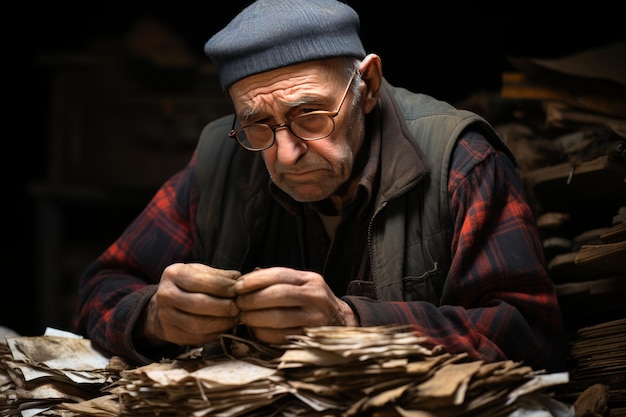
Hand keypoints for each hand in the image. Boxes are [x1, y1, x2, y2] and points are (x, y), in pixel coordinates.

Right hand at [141, 263, 240, 346]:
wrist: (162, 306)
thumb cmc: (188, 286)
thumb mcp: (199, 273)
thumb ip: (219, 275)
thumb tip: (240, 280)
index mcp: (174, 274)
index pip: (201, 280)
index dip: (223, 286)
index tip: (238, 290)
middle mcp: (166, 295)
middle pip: (199, 303)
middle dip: (224, 306)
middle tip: (238, 307)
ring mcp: (166, 316)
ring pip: (198, 324)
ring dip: (222, 322)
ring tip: (234, 318)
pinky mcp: (172, 334)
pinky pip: (197, 337)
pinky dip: (215, 333)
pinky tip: (224, 327)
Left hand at [234, 267, 357, 343]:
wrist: (342, 323)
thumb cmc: (313, 302)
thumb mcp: (303, 285)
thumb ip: (280, 282)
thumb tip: (246, 282)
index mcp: (311, 280)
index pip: (279, 275)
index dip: (255, 280)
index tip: (238, 286)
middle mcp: (316, 296)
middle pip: (278, 295)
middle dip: (252, 300)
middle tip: (238, 304)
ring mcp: (315, 318)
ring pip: (278, 317)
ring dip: (255, 318)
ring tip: (244, 317)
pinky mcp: (310, 337)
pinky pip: (281, 336)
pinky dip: (263, 333)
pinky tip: (256, 330)